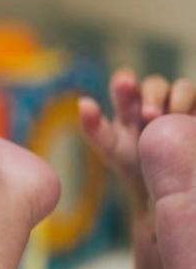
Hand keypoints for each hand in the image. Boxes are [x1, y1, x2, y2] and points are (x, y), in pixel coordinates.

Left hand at [79, 69, 195, 205]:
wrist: (159, 187)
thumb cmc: (130, 161)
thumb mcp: (109, 147)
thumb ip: (93, 127)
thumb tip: (84, 102)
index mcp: (129, 102)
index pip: (126, 83)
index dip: (125, 81)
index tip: (125, 83)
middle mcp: (156, 98)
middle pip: (155, 84)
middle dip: (152, 95)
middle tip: (149, 115)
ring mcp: (181, 105)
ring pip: (184, 88)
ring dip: (179, 98)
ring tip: (174, 116)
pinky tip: (192, 120)